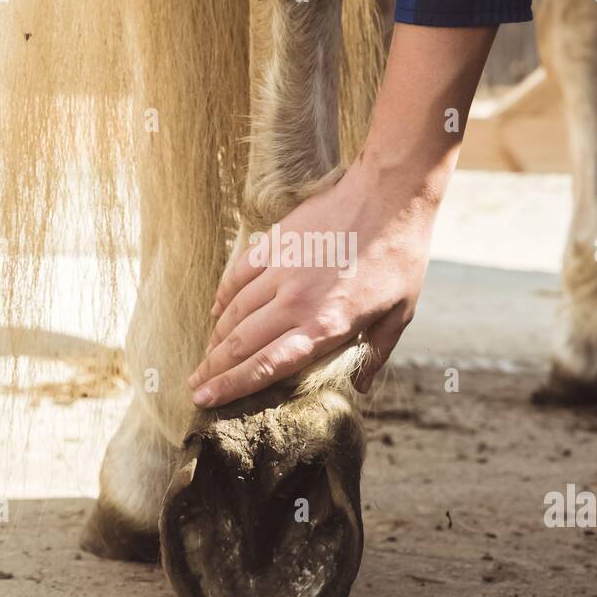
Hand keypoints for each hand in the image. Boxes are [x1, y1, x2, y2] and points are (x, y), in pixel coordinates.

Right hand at [188, 156, 437, 406]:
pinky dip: (222, 295)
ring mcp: (281, 270)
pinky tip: (215, 310)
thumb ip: (376, 353)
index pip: (267, 366)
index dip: (232, 386)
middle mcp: (296, 302)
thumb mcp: (400, 313)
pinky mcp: (275, 243)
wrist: (390, 195)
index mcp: (325, 326)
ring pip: (234, 311)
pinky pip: (238, 274)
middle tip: (195, 386)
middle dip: (214, 370)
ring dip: (216, 338)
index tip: (206, 400)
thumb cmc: (401, 256)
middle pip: (241, 344)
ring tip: (205, 357)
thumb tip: (362, 387)